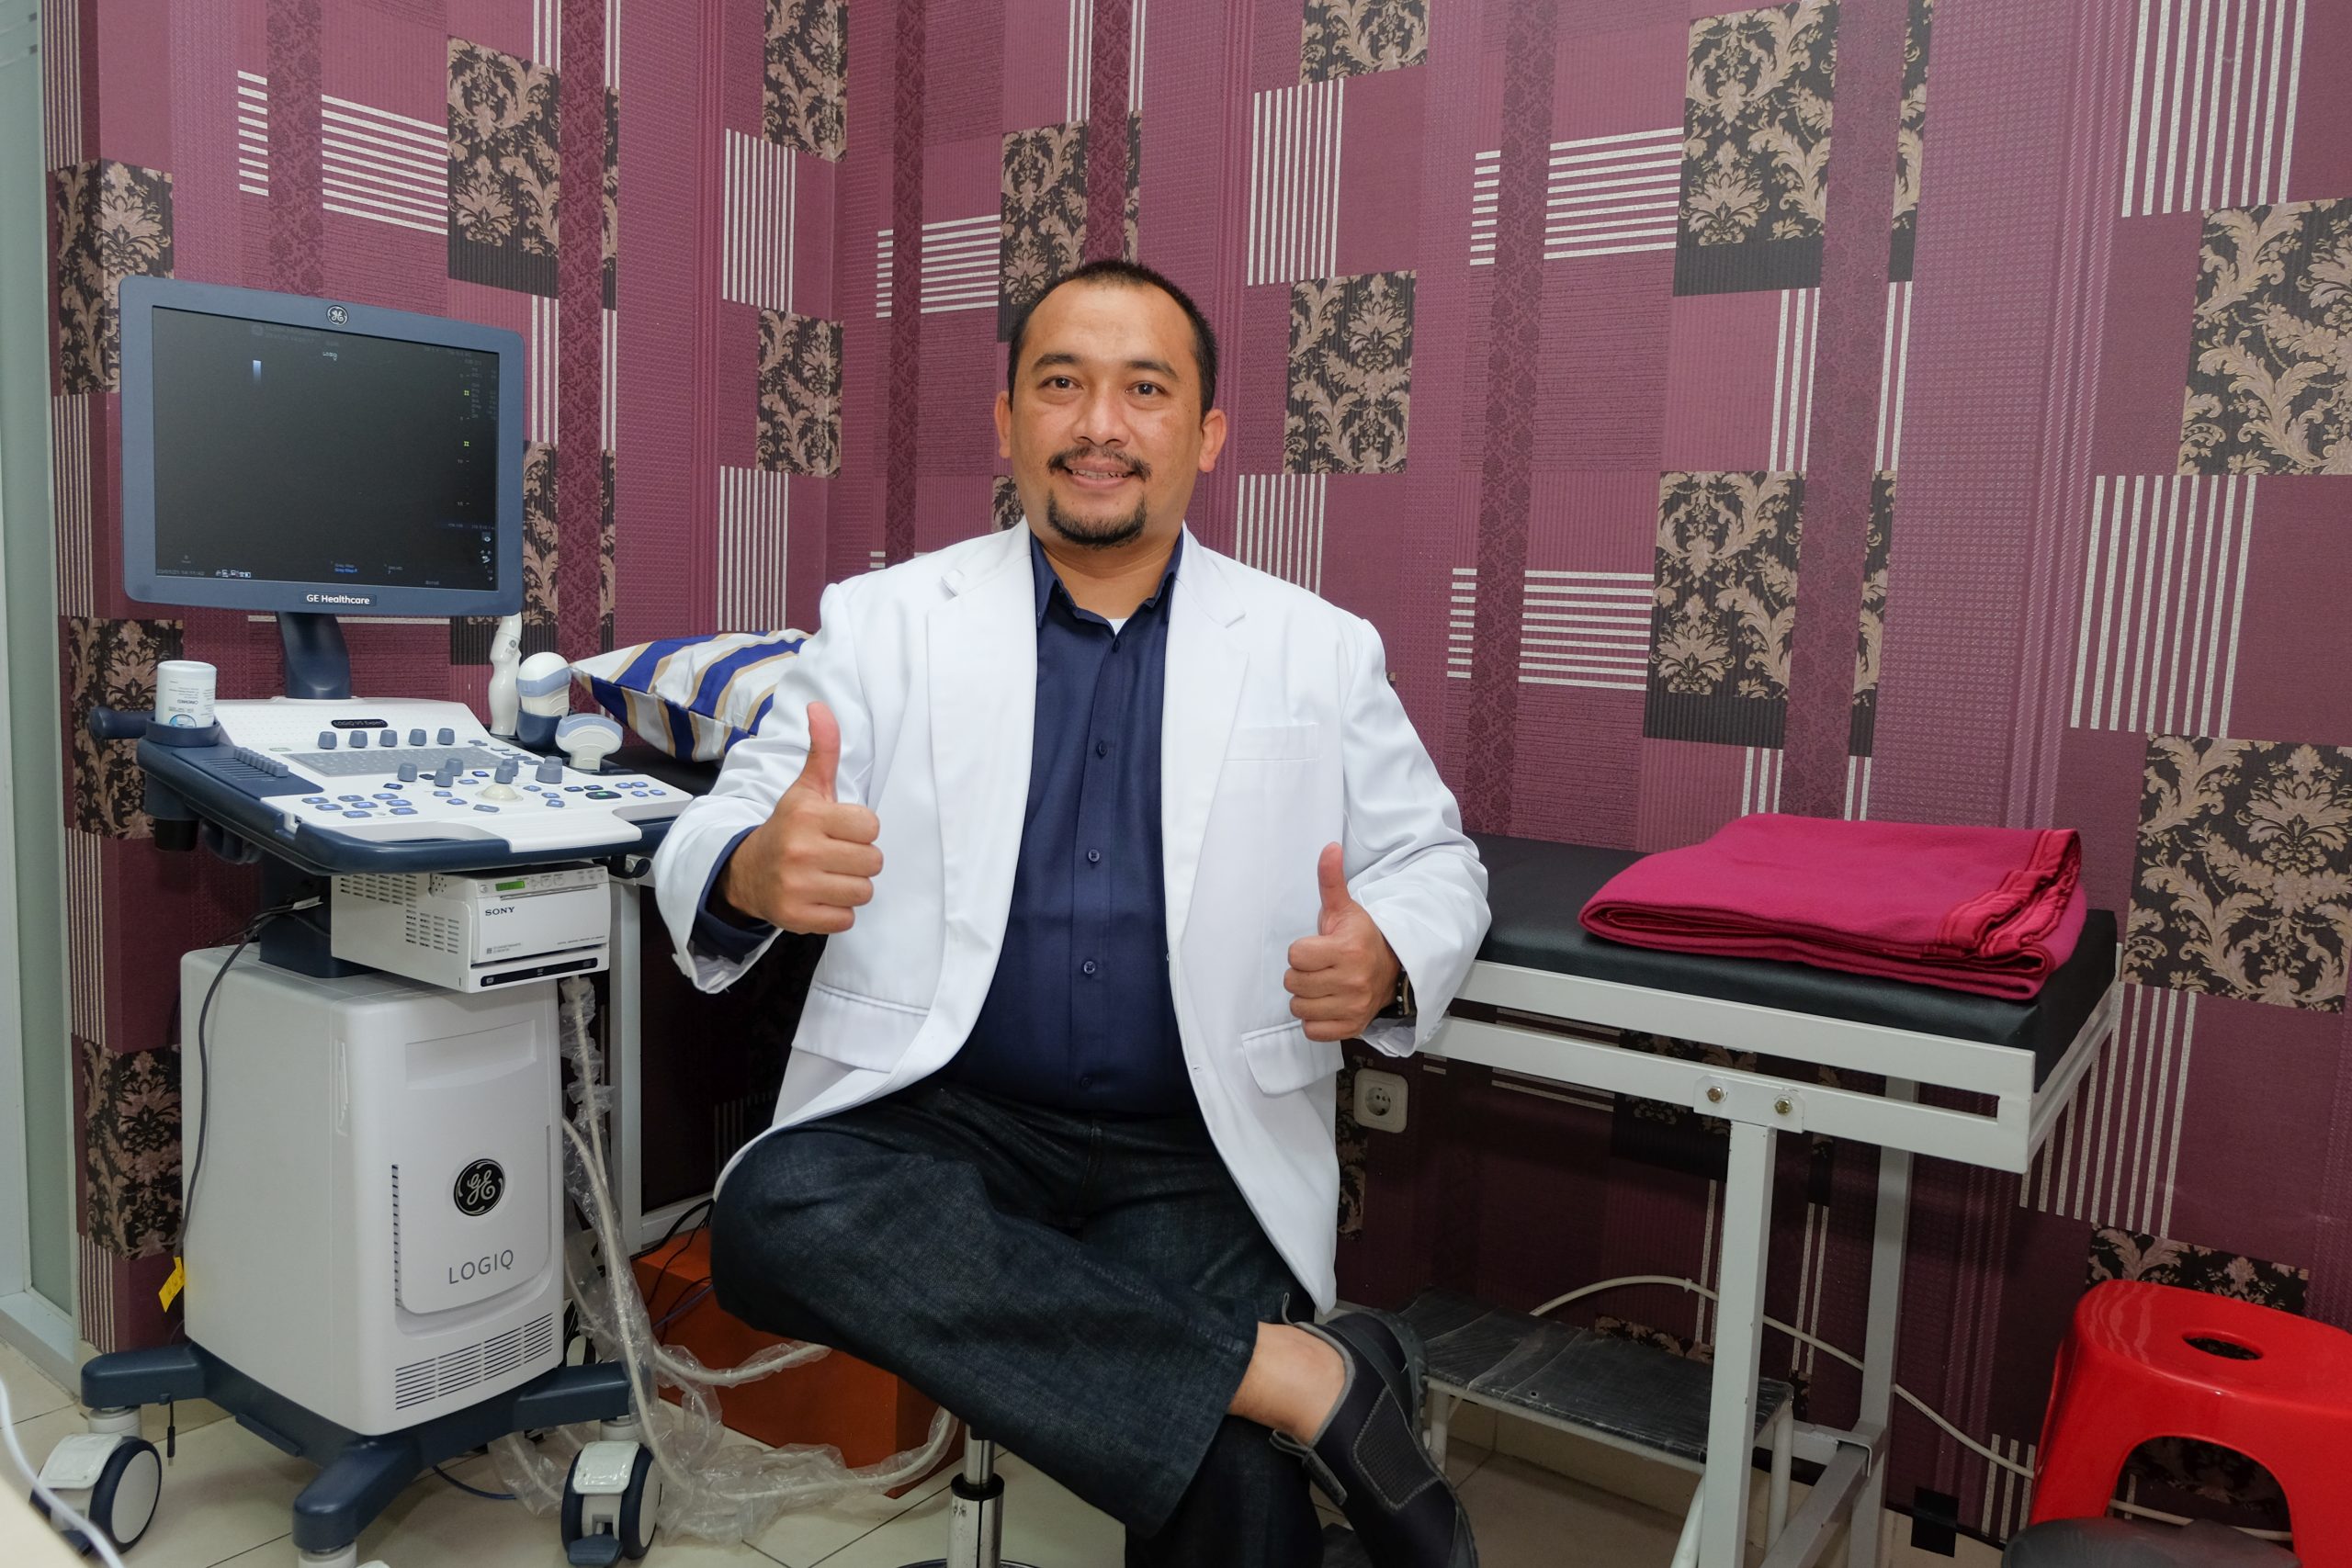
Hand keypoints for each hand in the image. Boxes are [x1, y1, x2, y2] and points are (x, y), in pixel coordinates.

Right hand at [718, 702, 882, 935]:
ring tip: (828, 876)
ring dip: (850, 887)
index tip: (839, 830)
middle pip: (873, 862)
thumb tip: (820, 706)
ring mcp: (797, 886)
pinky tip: (819, 897)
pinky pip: (846, 919)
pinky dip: (837, 912)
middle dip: (859, 860)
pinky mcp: (796, 917)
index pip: (871, 826)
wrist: (745, 871)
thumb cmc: (789, 828)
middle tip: (835, 855)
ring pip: (863, 891)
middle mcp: (800, 850)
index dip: (860, 830)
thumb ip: (822, 750)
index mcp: (808, 816)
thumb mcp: (806, 789)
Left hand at [1282, 843, 1400, 1042]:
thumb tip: (1329, 848)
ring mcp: (1353, 1006)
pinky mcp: (1352, 1027)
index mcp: (1347, 949)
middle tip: (1320, 967)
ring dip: (1305, 998)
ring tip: (1322, 985)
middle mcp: (1352, 980)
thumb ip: (1331, 880)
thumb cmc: (1361, 937)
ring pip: (1299, 1008)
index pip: (1295, 955)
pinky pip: (1312, 1031)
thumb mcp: (1344, 908)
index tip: (1317, 948)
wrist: (1393, 968)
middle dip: (1301, 974)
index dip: (1301, 951)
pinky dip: (1315, 1020)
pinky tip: (1327, 1004)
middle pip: (1293, 983)